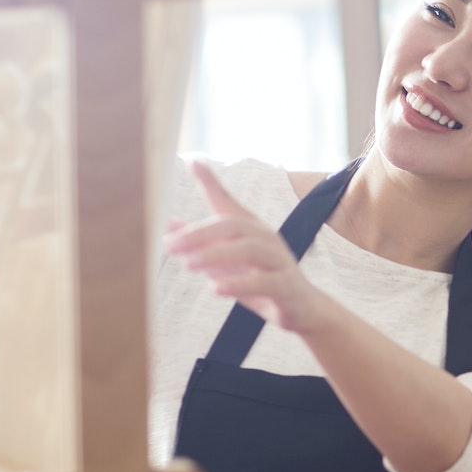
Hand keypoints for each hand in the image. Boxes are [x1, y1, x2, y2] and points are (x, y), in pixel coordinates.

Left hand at [167, 161, 329, 333]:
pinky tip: (216, 289)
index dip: (211, 182)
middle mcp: (266, 238)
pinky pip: (264, 281)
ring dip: (216, 255)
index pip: (228, 202)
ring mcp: (279, 260)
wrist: (301, 308)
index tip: (193, 163)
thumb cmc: (260, 281)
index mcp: (251, 229)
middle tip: (170, 245)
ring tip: (189, 265)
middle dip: (200, 233)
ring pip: (250, 249)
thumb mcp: (227, 262)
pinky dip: (239, 284)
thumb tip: (170, 224)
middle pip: (234, 225)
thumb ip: (202, 243)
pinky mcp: (287, 285)